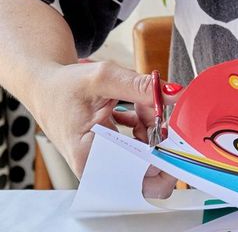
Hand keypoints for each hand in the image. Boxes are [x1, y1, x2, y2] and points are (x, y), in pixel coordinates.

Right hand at [31, 60, 180, 196]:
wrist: (47, 87)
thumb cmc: (65, 86)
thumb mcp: (104, 78)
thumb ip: (140, 87)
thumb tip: (175, 94)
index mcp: (90, 156)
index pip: (138, 172)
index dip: (164, 153)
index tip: (174, 129)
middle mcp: (97, 166)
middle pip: (147, 165)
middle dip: (159, 135)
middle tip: (158, 109)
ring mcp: (105, 161)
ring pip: (146, 152)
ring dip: (152, 126)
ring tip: (140, 102)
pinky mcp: (111, 152)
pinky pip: (140, 144)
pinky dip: (144, 124)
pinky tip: (136, 108)